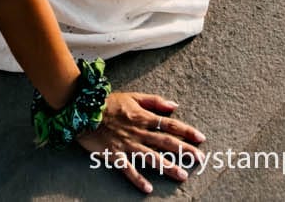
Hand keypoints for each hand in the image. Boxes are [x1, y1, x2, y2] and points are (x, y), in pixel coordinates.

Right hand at [75, 91, 205, 193]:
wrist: (83, 110)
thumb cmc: (109, 103)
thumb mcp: (133, 96)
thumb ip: (154, 101)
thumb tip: (174, 105)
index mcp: (144, 117)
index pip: (170, 124)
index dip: (187, 131)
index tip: (201, 138)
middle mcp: (139, 132)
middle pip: (166, 142)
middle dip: (184, 150)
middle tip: (199, 159)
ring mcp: (127, 145)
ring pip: (151, 157)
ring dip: (167, 167)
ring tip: (182, 175)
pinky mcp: (114, 156)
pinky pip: (128, 170)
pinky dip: (138, 179)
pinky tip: (148, 188)